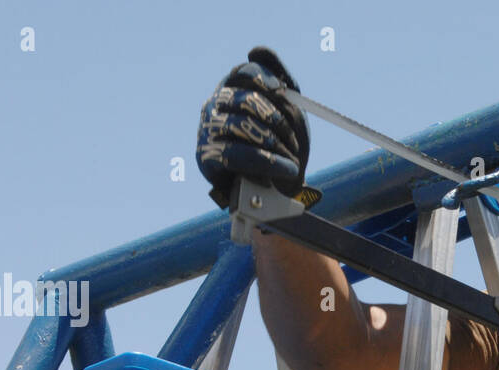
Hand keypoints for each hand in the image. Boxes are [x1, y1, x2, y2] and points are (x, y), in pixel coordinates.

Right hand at [196, 47, 311, 208]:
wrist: (277, 189)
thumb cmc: (281, 146)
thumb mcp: (288, 110)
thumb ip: (278, 78)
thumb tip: (256, 49)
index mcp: (231, 91)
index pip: (242, 74)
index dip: (264, 80)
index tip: (283, 92)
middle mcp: (214, 107)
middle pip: (243, 100)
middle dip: (275, 119)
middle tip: (292, 138)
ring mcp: (207, 132)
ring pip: (240, 126)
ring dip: (273, 142)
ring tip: (291, 158)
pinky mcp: (206, 158)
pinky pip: (236, 154)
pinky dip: (267, 161)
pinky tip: (287, 169)